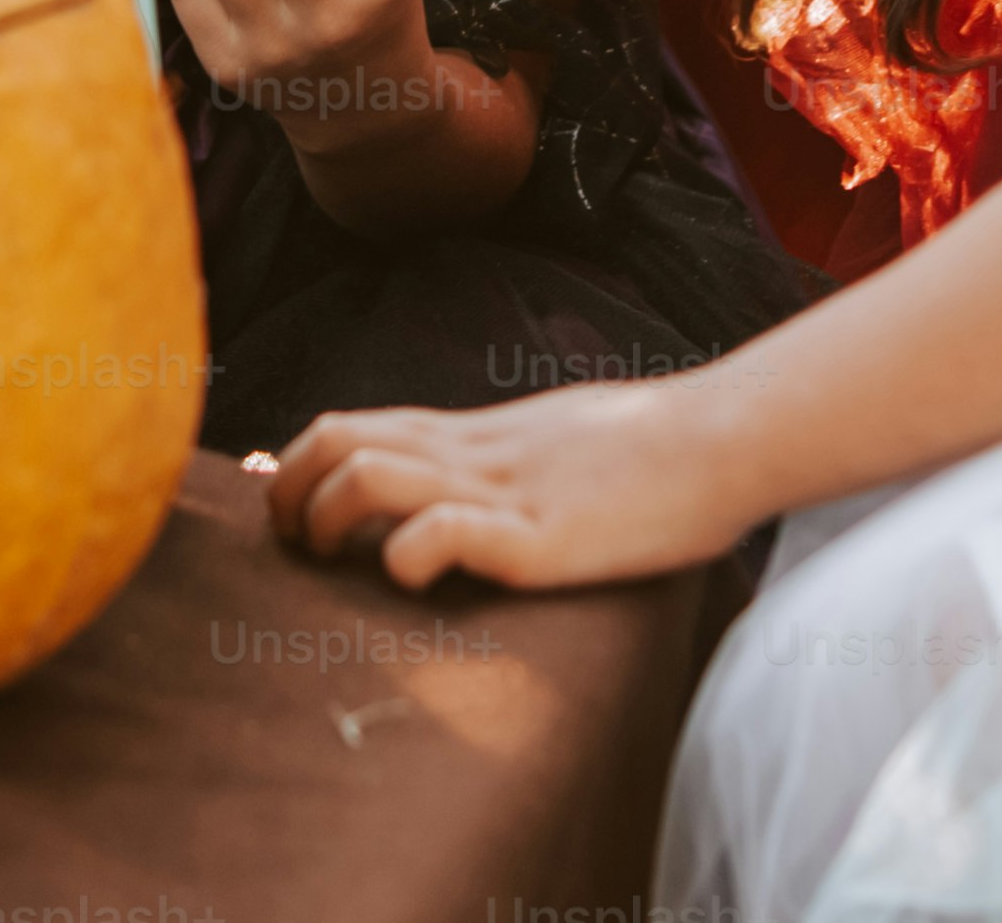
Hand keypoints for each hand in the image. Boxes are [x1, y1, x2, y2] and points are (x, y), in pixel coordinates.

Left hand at [265, 372, 759, 592]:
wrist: (719, 439)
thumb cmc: (646, 445)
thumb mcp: (549, 437)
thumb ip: (498, 455)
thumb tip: (462, 476)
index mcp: (473, 433)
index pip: (354, 424)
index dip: (299, 461)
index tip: (282, 500)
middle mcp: (472, 454)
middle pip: (339, 439)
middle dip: (291, 490)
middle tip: (292, 542)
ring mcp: (501, 492)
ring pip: (369, 474)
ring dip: (325, 519)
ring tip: (331, 560)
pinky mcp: (534, 537)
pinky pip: (440, 532)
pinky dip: (404, 556)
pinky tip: (416, 577)